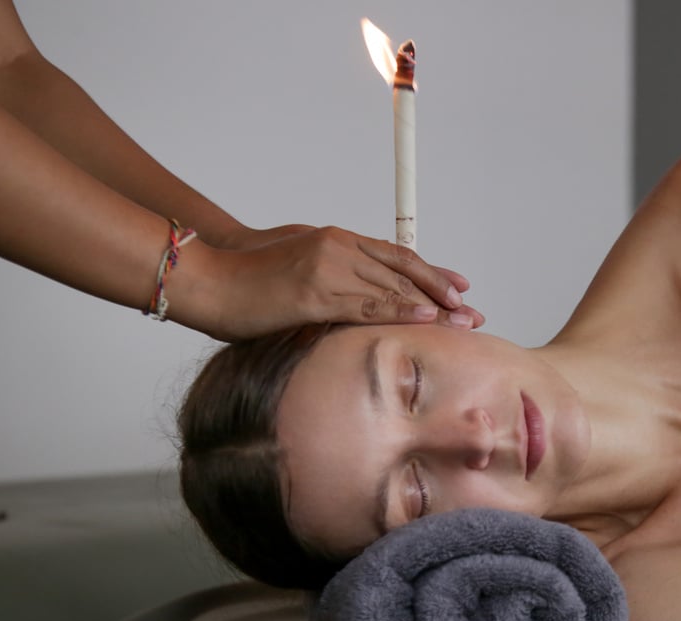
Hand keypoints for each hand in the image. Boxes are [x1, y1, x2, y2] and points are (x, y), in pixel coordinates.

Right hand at [193, 226, 484, 340]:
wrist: (208, 279)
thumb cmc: (248, 275)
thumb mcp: (298, 261)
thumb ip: (332, 271)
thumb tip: (356, 293)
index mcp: (335, 239)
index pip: (395, 255)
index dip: (430, 273)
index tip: (458, 288)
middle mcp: (338, 247)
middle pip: (403, 269)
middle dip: (442, 292)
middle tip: (472, 310)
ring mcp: (328, 269)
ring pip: (393, 287)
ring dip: (432, 306)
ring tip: (463, 320)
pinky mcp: (315, 295)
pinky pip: (368, 305)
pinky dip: (401, 312)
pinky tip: (428, 319)